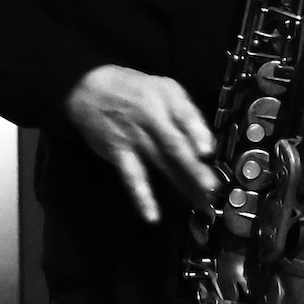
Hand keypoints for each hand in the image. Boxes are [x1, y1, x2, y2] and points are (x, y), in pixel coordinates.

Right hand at [66, 65, 220, 222]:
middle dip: (196, 168)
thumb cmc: (134, 89)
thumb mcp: (164, 88)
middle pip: (175, 146)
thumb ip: (188, 113)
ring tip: (200, 203)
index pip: (185, 116)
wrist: (89, 88)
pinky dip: (141, 196)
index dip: (198, 134)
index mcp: (166, 100)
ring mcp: (134, 138)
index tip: (210, 152)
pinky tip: (151, 215)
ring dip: (181, 184)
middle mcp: (150, 119)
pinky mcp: (118, 153)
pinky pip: (132, 177)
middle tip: (213, 188)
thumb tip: (209, 141)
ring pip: (161, 163)